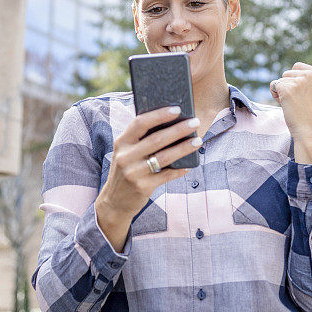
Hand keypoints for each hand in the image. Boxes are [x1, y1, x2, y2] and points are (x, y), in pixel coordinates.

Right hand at [95, 106, 201, 249]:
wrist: (114, 202)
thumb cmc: (125, 171)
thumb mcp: (125, 153)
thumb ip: (140, 140)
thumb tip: (170, 124)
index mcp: (121, 142)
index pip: (140, 123)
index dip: (159, 114)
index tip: (177, 109)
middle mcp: (125, 156)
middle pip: (156, 139)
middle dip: (178, 129)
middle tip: (195, 122)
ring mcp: (133, 172)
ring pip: (164, 157)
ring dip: (184, 148)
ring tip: (198, 141)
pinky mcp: (142, 187)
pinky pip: (166, 175)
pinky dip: (179, 170)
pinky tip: (189, 165)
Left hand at [271, 62, 311, 161]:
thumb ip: (307, 82)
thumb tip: (288, 77)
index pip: (297, 66)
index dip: (295, 80)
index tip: (303, 95)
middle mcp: (311, 75)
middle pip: (287, 73)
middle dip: (288, 86)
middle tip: (298, 102)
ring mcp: (299, 81)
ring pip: (280, 80)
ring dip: (282, 92)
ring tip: (294, 105)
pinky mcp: (287, 89)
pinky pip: (273, 85)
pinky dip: (275, 95)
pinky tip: (285, 105)